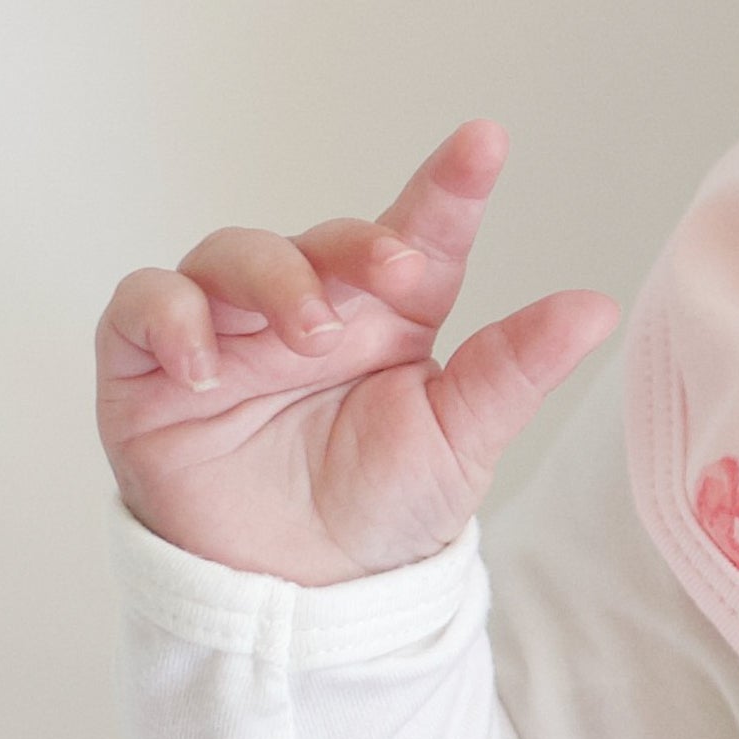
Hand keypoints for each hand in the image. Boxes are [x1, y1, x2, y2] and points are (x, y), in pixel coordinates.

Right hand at [96, 122, 620, 584]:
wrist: (301, 596)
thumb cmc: (384, 506)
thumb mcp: (460, 439)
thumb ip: (514, 369)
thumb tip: (596, 307)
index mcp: (388, 314)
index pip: (419, 232)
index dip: (449, 184)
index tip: (486, 143)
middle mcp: (308, 306)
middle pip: (322, 236)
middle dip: (358, 242)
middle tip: (395, 276)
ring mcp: (227, 330)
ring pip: (230, 252)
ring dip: (273, 278)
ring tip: (310, 336)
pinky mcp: (150, 366)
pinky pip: (141, 306)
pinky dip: (170, 318)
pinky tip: (205, 364)